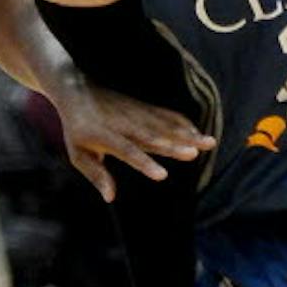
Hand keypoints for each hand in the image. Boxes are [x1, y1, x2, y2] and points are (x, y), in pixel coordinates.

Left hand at [51, 79, 214, 200]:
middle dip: (174, 145)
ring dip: (187, 133)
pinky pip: (166, 114)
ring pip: (164, 124)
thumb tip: (111, 197)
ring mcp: (135, 113)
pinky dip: (184, 122)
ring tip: (209, 143)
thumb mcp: (78, 154)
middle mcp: (123, 123)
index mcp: (104, 136)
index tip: (163, 175)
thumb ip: (96, 175)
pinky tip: (199, 133)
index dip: (145, 163)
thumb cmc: (77, 129)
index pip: (128, 151)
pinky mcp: (143, 107)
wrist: (77, 90)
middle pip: (152, 136)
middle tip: (194, 154)